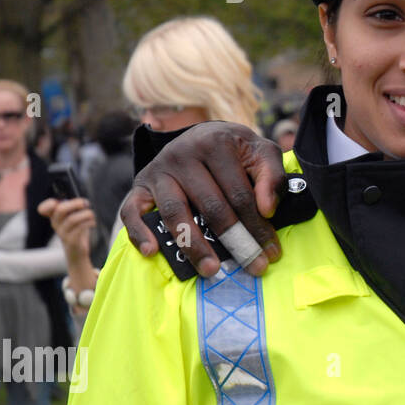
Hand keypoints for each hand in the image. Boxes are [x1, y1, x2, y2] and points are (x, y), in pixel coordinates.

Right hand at [38, 196, 95, 264]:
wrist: (77, 252)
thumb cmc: (77, 230)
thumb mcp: (74, 217)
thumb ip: (75, 208)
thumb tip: (83, 202)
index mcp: (54, 216)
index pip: (43, 209)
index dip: (49, 203)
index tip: (62, 201)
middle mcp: (55, 224)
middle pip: (60, 210)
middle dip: (76, 203)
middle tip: (86, 203)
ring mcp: (62, 233)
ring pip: (72, 219)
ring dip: (86, 214)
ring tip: (92, 215)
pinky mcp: (70, 240)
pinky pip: (79, 228)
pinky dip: (88, 222)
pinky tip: (92, 223)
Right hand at [118, 121, 286, 277]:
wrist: (202, 135)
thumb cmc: (237, 151)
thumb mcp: (262, 153)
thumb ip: (272, 176)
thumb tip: (267, 210)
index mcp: (216, 144)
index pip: (240, 194)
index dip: (258, 226)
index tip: (272, 253)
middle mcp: (183, 154)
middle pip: (211, 206)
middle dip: (236, 241)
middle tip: (252, 267)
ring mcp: (159, 170)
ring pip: (176, 213)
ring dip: (194, 245)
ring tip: (211, 269)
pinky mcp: (140, 185)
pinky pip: (132, 210)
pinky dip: (139, 232)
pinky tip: (153, 252)